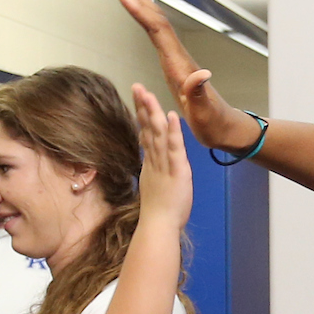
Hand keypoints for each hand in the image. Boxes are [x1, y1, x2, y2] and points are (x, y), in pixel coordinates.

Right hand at [114, 0, 260, 151]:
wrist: (226, 128)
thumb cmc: (214, 123)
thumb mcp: (205, 113)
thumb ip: (199, 94)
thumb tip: (200, 74)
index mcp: (179, 65)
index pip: (158, 30)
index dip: (140, 12)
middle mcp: (177, 56)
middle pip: (155, 18)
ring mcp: (176, 58)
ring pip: (156, 22)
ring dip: (140, 2)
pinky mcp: (174, 63)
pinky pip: (159, 33)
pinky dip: (149, 17)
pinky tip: (146, 8)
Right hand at [131, 83, 194, 228]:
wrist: (159, 227)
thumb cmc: (158, 213)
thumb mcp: (154, 187)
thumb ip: (152, 172)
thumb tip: (149, 164)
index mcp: (151, 163)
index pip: (146, 133)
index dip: (141, 115)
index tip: (137, 98)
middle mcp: (155, 160)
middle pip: (148, 128)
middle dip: (142, 106)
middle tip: (137, 86)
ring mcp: (164, 164)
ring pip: (158, 133)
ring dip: (154, 112)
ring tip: (148, 93)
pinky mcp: (176, 170)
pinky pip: (174, 148)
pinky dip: (173, 131)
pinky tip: (171, 115)